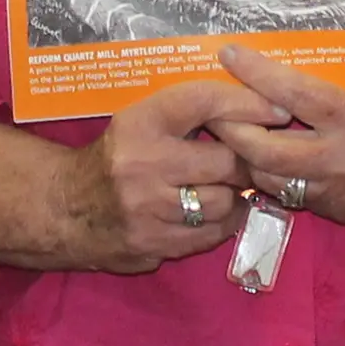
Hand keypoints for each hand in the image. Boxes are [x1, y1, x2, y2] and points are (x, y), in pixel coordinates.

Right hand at [83, 77, 274, 270]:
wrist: (66, 209)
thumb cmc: (116, 156)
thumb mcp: (141, 120)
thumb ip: (190, 111)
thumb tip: (260, 104)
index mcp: (140, 122)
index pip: (204, 101)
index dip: (247, 103)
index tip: (278, 110)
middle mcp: (142, 164)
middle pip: (225, 160)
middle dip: (243, 160)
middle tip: (249, 159)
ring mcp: (147, 209)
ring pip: (224, 202)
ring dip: (234, 194)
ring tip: (229, 186)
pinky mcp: (152, 244)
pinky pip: (210, 234)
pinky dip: (223, 223)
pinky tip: (217, 212)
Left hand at [212, 43, 344, 230]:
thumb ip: (343, 88)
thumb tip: (292, 64)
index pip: (292, 94)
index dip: (255, 73)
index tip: (229, 53)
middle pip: (263, 149)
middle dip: (230, 127)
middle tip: (215, 105)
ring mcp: (341, 193)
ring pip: (270, 179)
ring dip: (248, 155)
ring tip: (234, 130)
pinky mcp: (342, 214)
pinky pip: (294, 195)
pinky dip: (277, 175)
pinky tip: (272, 157)